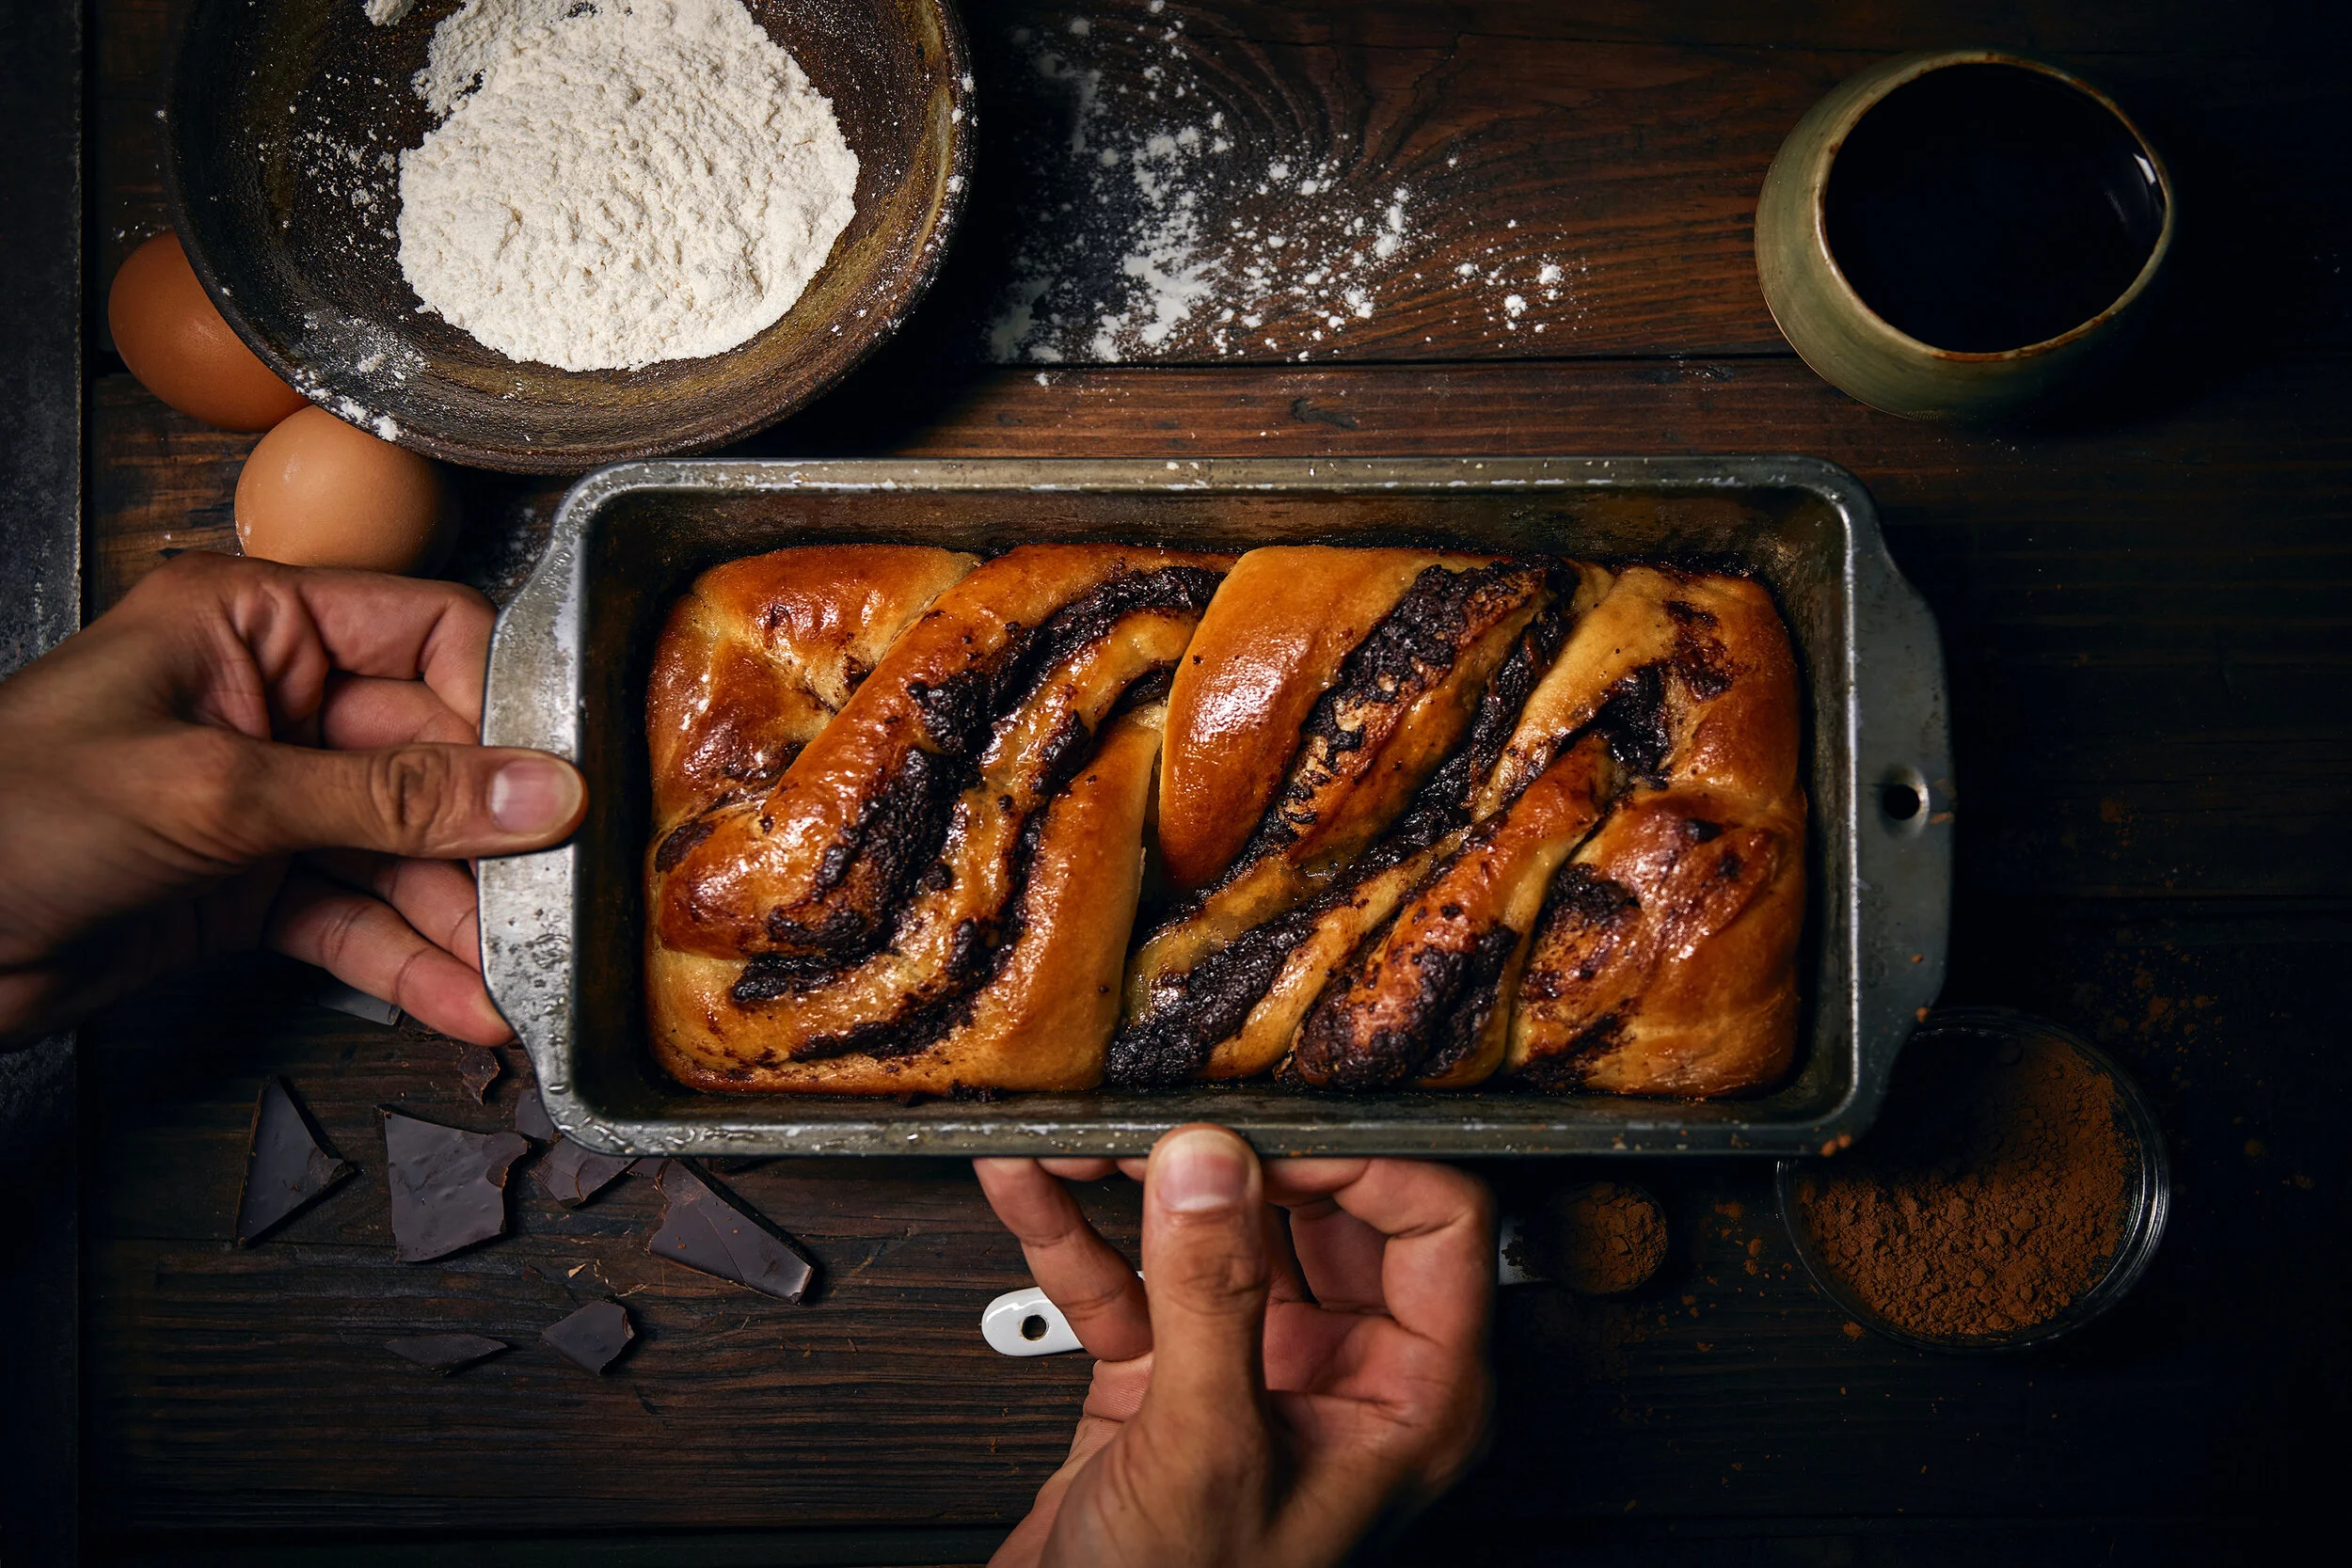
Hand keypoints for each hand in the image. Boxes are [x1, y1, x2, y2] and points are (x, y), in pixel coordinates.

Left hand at [0, 551, 585, 1046]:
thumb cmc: (7, 818)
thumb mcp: (216, 795)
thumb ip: (387, 799)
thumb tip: (536, 792)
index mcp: (253, 624)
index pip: (429, 636)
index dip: (504, 704)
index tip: (566, 779)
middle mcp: (270, 701)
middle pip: (434, 756)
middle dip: (495, 837)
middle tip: (560, 897)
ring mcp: (265, 797)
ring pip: (404, 849)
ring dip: (461, 917)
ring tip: (520, 972)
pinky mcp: (250, 885)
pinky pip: (356, 917)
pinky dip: (407, 962)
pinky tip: (461, 1001)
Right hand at [975, 1126, 1493, 1567]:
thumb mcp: (1209, 1452)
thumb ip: (1211, 1297)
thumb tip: (1211, 1163)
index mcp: (1412, 1393)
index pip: (1431, 1219)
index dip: (1351, 1157)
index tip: (1261, 1126)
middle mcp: (1343, 1371)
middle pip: (1312, 1208)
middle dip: (1229, 1149)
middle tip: (1166, 1106)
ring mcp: (1250, 1370)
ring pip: (1209, 1233)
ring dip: (1133, 1178)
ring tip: (1079, 1130)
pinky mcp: (1161, 1378)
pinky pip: (1125, 1277)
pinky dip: (1073, 1230)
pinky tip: (1029, 1183)